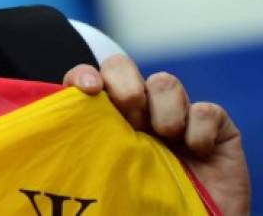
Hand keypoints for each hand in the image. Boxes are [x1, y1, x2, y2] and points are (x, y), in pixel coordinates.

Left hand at [64, 54, 250, 215]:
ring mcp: (177, 116)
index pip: (87, 80)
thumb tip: (53, 128)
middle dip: (125, 85)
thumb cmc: (139, 209)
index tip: (87, 88)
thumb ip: (84, 147)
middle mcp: (139, 111)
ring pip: (165, 82)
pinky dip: (199, 130)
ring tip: (165, 137)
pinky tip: (197, 152)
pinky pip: (206, 110)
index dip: (84, 75)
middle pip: (122, 67)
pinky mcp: (215, 128)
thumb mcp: (103, 176)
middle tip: (131, 117)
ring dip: (163, 109)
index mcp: (107, 119)